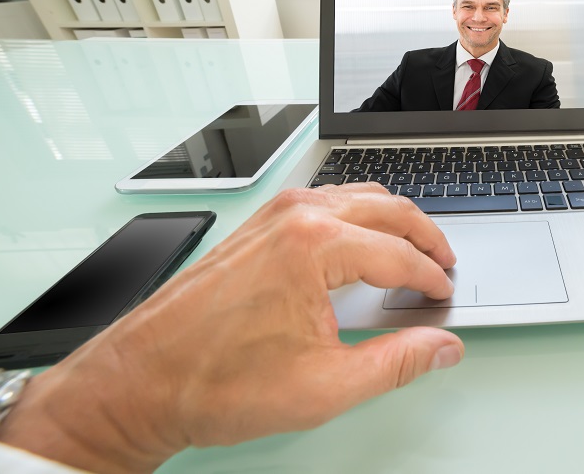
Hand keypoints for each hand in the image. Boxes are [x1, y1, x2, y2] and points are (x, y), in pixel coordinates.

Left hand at [0, 184, 463, 472]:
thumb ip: (398, 363)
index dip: (431, 278)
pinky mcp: (257, 224)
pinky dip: (358, 217)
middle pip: (388, 209)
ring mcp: (273, 215)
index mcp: (315, 245)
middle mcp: (295, 216)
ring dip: (393, 221)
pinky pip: (326, 201)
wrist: (140, 380)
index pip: (400, 254)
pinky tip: (362, 245)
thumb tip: (441, 347)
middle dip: (425, 237)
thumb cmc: (212, 381)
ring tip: (412, 254)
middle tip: (444, 265)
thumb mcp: (325, 386)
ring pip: (358, 197)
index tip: (443, 297)